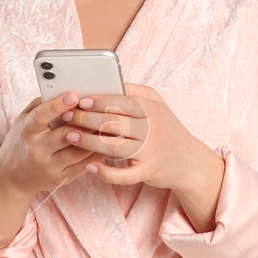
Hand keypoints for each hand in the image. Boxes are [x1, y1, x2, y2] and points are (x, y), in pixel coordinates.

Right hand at [0, 91, 97, 196]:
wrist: (11, 178)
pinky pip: (83, 166)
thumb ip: (41, 105)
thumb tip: (63, 90)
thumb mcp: (23, 120)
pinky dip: (96, 154)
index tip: (73, 95)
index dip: (58, 105)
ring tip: (108, 125)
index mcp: (27, 131)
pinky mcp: (60, 178)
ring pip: (78, 150)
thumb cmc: (20, 142)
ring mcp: (49, 166)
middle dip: (85, 121)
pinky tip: (105, 143)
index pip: (41, 116)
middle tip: (101, 109)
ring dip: (95, 137)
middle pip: (65, 134)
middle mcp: (37, 150)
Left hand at [60, 83, 225, 230]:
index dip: (99, 100)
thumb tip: (109, 83)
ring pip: (114, 146)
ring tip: (71, 136)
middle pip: (114, 122)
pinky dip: (106, 172)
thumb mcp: (158, 104)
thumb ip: (135, 92)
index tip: (80, 100)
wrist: (190, 161)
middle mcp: (151, 129)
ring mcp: (150, 152)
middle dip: (86, 119)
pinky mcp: (148, 172)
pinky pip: (124, 174)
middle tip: (67, 116)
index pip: (122, 102)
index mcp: (152, 110)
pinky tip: (90, 167)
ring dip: (89, 142)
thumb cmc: (168, 129)